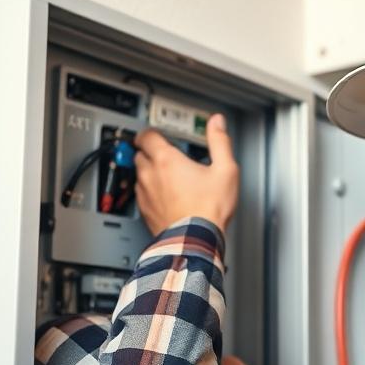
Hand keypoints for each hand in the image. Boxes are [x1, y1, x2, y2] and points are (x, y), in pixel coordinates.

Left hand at [134, 114, 238, 234]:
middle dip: (151, 152)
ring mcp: (145, 194)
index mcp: (167, 160)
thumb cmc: (209, 209)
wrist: (195, 240)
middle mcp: (150, 175)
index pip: (146, 135)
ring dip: (149, 172)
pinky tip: (166, 196)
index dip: (152, 132)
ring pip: (139, 175)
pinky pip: (141, 195)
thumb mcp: (225, 170)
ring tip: (168, 177)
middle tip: (167, 155)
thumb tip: (217, 123)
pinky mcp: (145, 211)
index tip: (159, 134)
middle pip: (140, 153)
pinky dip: (150, 192)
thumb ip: (220, 142)